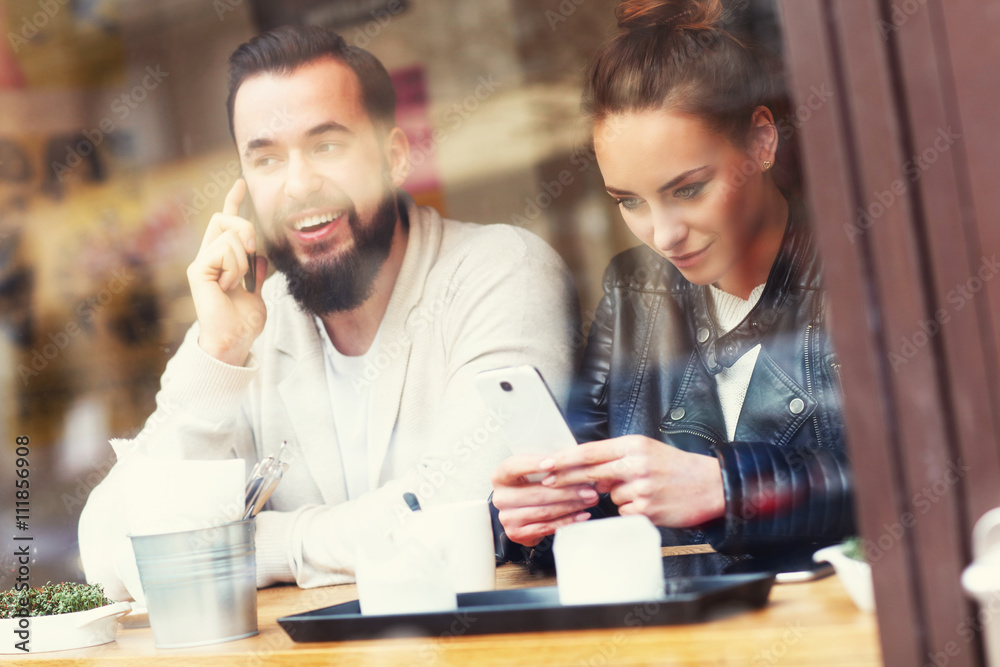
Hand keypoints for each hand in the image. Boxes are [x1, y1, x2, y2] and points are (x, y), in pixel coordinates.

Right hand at [186, 179, 267, 365]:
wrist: (234, 339)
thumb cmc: (244, 321)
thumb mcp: (257, 292)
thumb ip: (258, 274)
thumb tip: (262, 258)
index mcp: (222, 259)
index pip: (226, 223)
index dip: (234, 202)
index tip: (240, 183)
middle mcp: (208, 256)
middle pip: (226, 219)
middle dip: (246, 228)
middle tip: (254, 253)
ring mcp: (202, 262)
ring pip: (232, 238)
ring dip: (244, 262)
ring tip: (235, 284)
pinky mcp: (198, 269)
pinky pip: (225, 251)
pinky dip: (235, 269)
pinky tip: (227, 286)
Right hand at [491, 453, 598, 546]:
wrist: (522, 513)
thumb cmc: (532, 486)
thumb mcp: (533, 472)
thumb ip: (548, 465)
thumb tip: (575, 458)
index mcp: (500, 476)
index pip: (514, 466)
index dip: (533, 464)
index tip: (555, 462)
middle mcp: (500, 497)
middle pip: (536, 492)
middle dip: (567, 490)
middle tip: (589, 488)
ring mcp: (507, 517)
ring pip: (544, 511)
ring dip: (571, 505)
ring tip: (590, 500)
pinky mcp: (517, 534)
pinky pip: (546, 527)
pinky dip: (567, 521)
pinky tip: (582, 515)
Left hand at [538, 434, 725, 527]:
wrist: (712, 486)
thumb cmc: (677, 468)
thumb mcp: (647, 451)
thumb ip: (616, 459)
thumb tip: (587, 471)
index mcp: (634, 445)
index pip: (590, 450)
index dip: (564, 458)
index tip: (545, 463)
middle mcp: (637, 464)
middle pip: (590, 472)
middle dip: (566, 479)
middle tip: (548, 481)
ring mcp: (642, 489)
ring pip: (609, 496)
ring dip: (617, 497)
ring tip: (645, 491)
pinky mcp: (647, 510)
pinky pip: (624, 512)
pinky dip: (631, 510)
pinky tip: (651, 503)